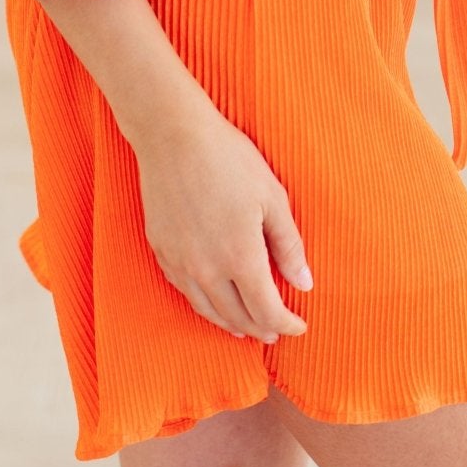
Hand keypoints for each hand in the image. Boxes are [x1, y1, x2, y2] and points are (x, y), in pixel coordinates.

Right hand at [134, 107, 312, 342]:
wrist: (173, 135)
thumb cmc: (229, 159)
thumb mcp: (272, 197)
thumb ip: (289, 245)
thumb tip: (305, 283)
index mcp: (241, 257)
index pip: (267, 310)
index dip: (286, 323)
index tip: (299, 325)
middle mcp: (207, 269)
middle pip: (237, 317)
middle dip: (261, 327)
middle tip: (276, 330)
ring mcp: (180, 262)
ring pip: (208, 310)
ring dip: (231, 323)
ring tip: (245, 327)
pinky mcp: (161, 250)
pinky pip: (184, 291)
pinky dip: (203, 304)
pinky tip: (211, 300)